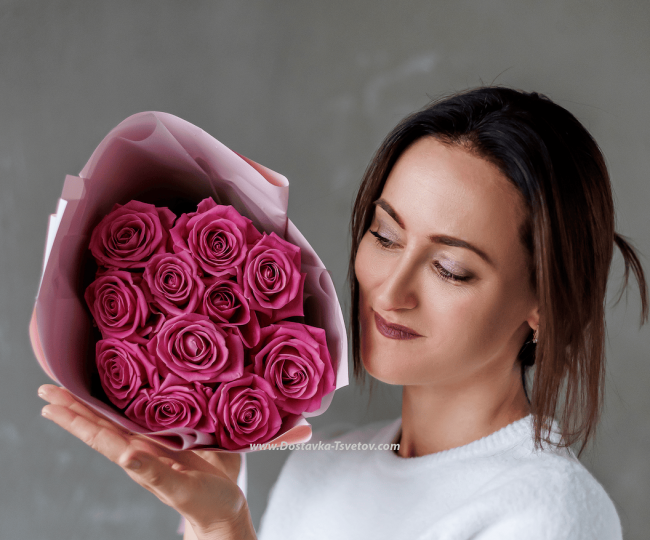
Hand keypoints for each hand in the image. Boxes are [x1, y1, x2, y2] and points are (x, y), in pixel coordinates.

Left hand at [38, 384, 255, 539]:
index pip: (99, 436)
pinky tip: (121, 399)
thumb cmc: (204, 503)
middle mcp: (141, 449)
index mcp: (139, 459)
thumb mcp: (180, 489)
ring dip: (92, 406)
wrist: (223, 510)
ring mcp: (154, 445)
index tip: (50, 404)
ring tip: (71, 390)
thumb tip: (126, 457)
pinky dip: (126, 407)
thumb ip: (154, 474)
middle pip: (100, 425)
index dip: (74, 420)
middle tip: (46, 388)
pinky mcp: (172, 441)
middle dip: (73, 407)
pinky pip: (143, 419)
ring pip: (116, 421)